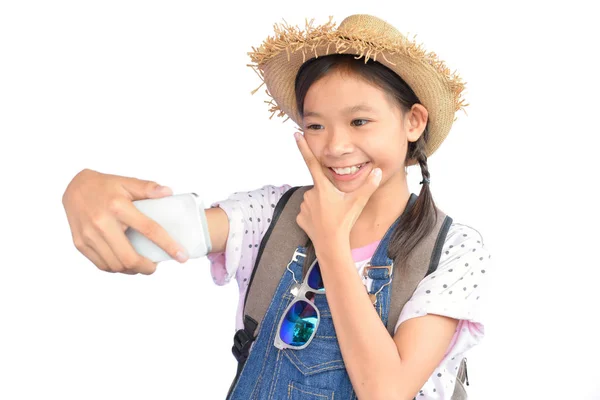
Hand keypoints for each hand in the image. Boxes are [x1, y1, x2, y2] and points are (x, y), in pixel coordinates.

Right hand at [62, 169, 188, 274]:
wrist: (74, 187)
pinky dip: (116, 268)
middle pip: (129, 257)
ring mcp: (89, 235)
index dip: (168, 245)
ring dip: (132, 270)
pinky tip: (124, 263)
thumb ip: (148, 188)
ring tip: (141, 265)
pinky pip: (101, 265)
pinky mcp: (80, 244)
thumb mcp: (127, 182)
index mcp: (118, 207)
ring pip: (115, 265)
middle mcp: (102, 223)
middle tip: (154, 266)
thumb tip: (168, 192)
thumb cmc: (105, 186)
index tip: (181, 256)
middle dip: (147, 267)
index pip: (149, 229)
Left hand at [294, 132, 381, 254]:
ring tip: (330, 216)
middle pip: (320, 188)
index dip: (304, 148)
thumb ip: (369, 185)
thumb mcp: (358, 202)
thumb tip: (378, 171)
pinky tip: (322, 223)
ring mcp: (303, 206)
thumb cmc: (344, 222)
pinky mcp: (299, 217)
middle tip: (336, 207)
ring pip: (314, 200)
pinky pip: (308, 213)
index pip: (312, 162)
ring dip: (321, 205)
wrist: (331, 245)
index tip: (296, 134)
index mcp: (323, 187)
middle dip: (328, 194)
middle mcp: (310, 194)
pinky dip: (315, 216)